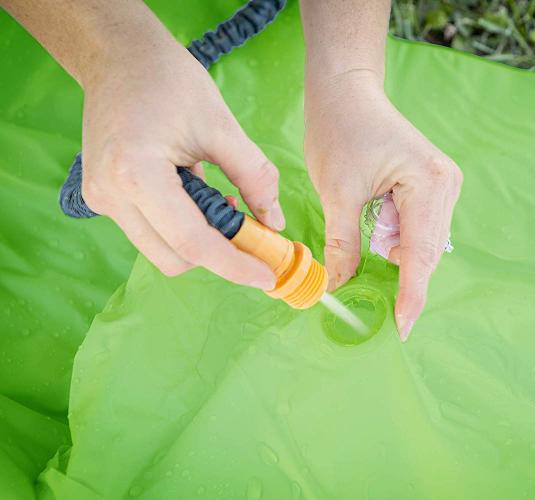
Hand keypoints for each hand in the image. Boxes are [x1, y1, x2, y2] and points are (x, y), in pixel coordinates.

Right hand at [80, 37, 283, 289]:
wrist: (119, 57)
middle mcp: (110, 195)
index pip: (191, 242)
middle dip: (219, 256)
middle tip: (254, 235)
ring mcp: (101, 199)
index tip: (267, 277)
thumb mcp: (222, 126)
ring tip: (223, 202)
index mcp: (136, 174)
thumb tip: (275, 223)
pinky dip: (182, 227)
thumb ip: (254, 178)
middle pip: (174, 257)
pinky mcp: (103, 197)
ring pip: (162, 249)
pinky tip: (199, 195)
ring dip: (201, 240)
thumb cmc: (169, 81)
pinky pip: (151, 231)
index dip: (234, 266)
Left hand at [304, 70, 462, 340]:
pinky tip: (374, 223)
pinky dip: (395, 238)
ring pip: (422, 242)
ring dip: (394, 253)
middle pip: (426, 252)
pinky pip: (417, 228)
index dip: (411, 296)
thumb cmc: (339, 131)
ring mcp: (442, 185)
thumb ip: (343, 245)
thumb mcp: (336, 193)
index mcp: (428, 184)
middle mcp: (445, 185)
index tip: (402, 330)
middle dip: (401, 277)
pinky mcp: (431, 187)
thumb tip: (339, 288)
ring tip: (363, 224)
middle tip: (376, 304)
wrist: (347, 91)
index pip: (420, 254)